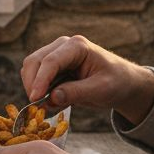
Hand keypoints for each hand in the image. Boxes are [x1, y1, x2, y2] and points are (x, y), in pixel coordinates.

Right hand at [21, 35, 153, 125]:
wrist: (123, 83)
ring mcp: (56, 54)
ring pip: (31, 68)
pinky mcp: (53, 66)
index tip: (35, 99)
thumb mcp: (101, 90)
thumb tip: (51, 97)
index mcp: (77, 46)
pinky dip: (39, 90)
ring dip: (34, 87)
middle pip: (34, 61)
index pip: (51, 61)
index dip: (40, 80)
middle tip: (37, 107)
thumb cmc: (117, 82)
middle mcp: (63, 46)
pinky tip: (54, 101)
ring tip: (50, 105)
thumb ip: (77, 93)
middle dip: (32, 84)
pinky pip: (36, 77)